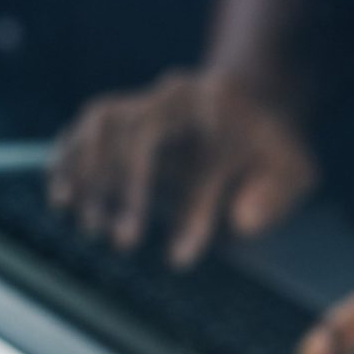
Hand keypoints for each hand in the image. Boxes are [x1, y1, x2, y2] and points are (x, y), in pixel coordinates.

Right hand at [50, 67, 316, 267]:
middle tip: (122, 242)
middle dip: (124, 188)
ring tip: (86, 225)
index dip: (190, 210)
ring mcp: (141, 99)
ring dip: (88, 173)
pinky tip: (60, 196)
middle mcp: (171, 94)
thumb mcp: (293, 171)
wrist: (249, 106)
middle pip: (135, 130)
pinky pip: (82, 128)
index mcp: (219, 103)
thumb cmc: (271, 150)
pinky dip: (67, 159)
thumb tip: (242, 221)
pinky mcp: (119, 113)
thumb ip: (274, 194)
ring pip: (101, 124)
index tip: (180, 259)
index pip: (198, 155)